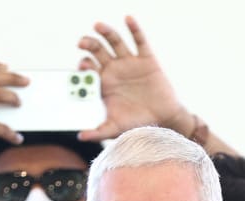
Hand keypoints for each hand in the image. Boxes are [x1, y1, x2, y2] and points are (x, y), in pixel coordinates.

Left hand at [76, 16, 189, 141]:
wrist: (163, 119)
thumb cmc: (137, 122)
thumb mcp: (115, 127)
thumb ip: (98, 132)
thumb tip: (80, 137)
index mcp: (104, 82)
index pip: (89, 68)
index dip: (84, 65)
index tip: (82, 67)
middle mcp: (115, 69)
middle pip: (98, 50)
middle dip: (89, 44)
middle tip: (82, 43)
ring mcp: (130, 62)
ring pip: (115, 42)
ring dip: (106, 32)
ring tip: (98, 26)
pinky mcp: (146, 59)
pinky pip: (140, 41)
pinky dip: (134, 29)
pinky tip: (128, 19)